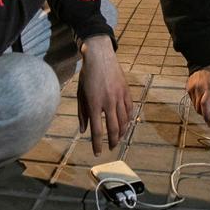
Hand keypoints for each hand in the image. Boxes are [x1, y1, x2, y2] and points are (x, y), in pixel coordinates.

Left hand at [78, 36, 132, 154]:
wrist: (100, 56)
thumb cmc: (87, 75)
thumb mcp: (80, 94)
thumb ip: (82, 114)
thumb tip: (83, 131)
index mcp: (94, 104)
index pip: (97, 130)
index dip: (97, 144)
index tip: (98, 153)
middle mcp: (108, 102)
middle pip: (113, 129)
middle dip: (112, 141)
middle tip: (110, 148)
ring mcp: (119, 97)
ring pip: (124, 121)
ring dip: (121, 133)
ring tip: (118, 138)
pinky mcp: (126, 91)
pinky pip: (130, 110)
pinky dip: (128, 120)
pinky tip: (125, 124)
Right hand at [186, 64, 209, 126]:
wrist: (204, 62)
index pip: (206, 105)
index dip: (207, 116)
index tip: (209, 123)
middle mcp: (200, 89)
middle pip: (199, 108)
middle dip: (204, 114)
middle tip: (209, 117)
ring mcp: (193, 88)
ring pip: (194, 105)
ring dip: (200, 109)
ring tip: (206, 109)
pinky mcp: (188, 87)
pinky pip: (192, 99)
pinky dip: (196, 102)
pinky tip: (201, 100)